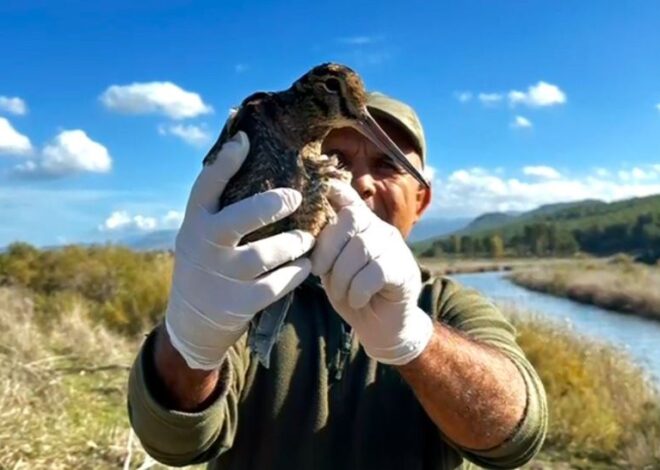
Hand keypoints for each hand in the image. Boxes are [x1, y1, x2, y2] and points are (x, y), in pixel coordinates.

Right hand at [165, 131, 313, 369]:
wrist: (192, 322)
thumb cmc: (207, 265)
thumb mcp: (201, 234)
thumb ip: (220, 207)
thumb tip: (244, 152)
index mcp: (194, 223)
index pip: (205, 186)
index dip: (225, 162)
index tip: (246, 141)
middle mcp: (204, 246)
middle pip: (240, 218)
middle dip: (271, 205)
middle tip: (295, 197)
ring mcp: (221, 276)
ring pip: (265, 254)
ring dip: (293, 244)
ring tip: (307, 239)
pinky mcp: (238, 303)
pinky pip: (276, 285)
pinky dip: (295, 274)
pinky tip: (305, 266)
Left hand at [310, 180, 433, 365]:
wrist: (383, 328)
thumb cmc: (353, 296)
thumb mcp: (332, 270)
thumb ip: (325, 249)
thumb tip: (306, 233)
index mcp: (360, 227)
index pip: (349, 198)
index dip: (334, 189)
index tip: (321, 188)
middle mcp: (379, 230)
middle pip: (351, 220)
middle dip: (328, 248)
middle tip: (320, 273)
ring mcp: (395, 248)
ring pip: (361, 248)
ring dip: (341, 276)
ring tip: (341, 293)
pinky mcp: (404, 270)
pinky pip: (375, 271)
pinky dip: (358, 289)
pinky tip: (358, 300)